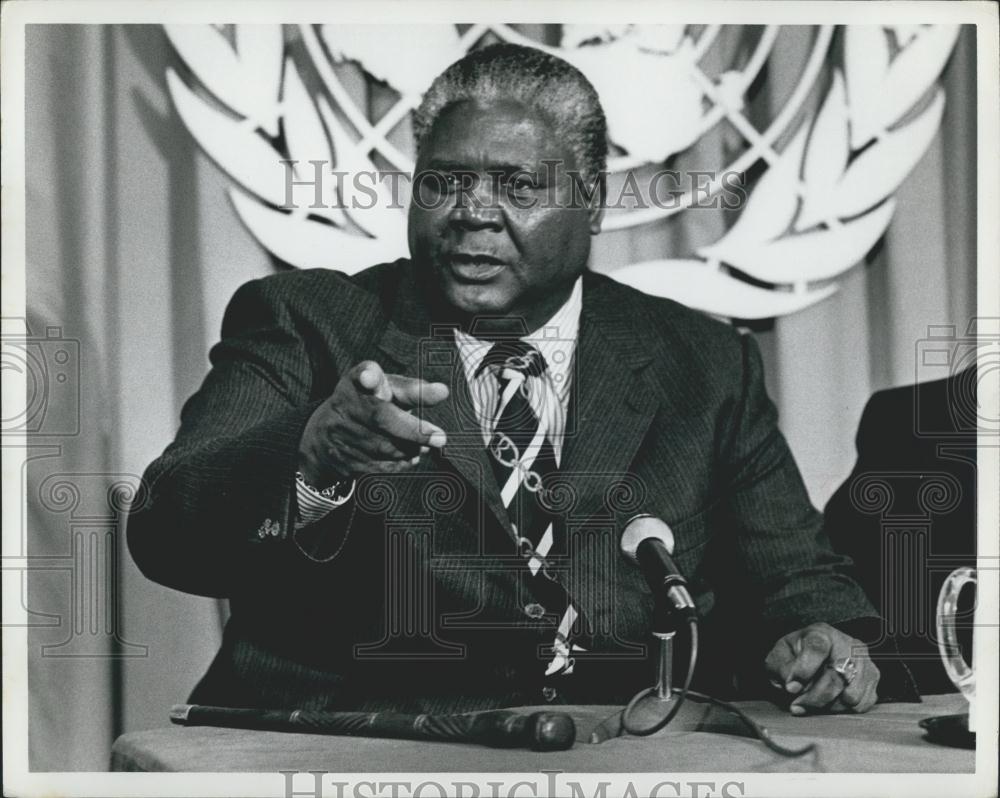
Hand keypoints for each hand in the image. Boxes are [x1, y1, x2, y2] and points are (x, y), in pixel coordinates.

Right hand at [298, 361, 449, 483]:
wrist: (326, 435)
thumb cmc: (369, 405)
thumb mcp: (386, 390)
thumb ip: (413, 390)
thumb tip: (442, 392)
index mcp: (355, 383)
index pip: (363, 376)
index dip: (367, 376)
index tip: (370, 378)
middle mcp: (343, 406)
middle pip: (380, 417)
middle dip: (414, 430)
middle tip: (440, 438)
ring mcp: (340, 435)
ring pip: (383, 447)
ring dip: (411, 448)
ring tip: (426, 445)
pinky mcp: (344, 461)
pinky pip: (378, 466)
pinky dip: (400, 463)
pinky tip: (411, 456)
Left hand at [765, 622, 879, 714]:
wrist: (812, 662)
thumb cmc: (794, 658)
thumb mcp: (778, 659)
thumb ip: (783, 669)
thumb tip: (794, 686)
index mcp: (820, 633)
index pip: (817, 648)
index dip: (803, 670)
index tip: (791, 687)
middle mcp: (847, 643)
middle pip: (836, 676)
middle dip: (814, 697)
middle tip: (798, 704)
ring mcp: (863, 661)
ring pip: (851, 694)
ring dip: (829, 705)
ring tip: (813, 702)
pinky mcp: (872, 680)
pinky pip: (861, 704)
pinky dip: (843, 709)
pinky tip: (829, 703)